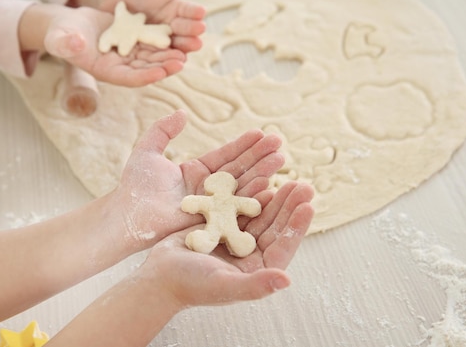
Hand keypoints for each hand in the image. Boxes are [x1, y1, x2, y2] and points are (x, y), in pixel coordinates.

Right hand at [41, 5, 185, 86]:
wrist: (69, 25)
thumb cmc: (60, 35)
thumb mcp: (60, 38)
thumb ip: (66, 43)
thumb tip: (75, 44)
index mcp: (105, 71)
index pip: (129, 78)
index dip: (145, 76)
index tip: (160, 72)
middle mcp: (119, 66)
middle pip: (145, 69)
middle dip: (163, 66)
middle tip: (181, 61)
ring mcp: (126, 55)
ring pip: (151, 57)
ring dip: (167, 55)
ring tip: (185, 51)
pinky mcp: (131, 41)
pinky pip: (149, 43)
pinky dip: (162, 41)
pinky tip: (177, 35)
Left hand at [75, 0, 205, 52]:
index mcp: (178, 9)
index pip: (190, 12)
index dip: (195, 13)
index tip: (200, 12)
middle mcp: (173, 27)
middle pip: (186, 33)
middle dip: (191, 34)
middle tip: (197, 35)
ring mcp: (161, 40)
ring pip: (175, 48)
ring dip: (181, 51)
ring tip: (185, 52)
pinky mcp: (147, 51)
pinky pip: (157, 58)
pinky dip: (162, 62)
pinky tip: (165, 65)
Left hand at [104, 110, 284, 250]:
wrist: (127, 215)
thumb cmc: (135, 186)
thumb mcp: (148, 151)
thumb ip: (163, 130)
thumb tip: (182, 113)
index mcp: (196, 172)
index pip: (225, 155)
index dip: (243, 144)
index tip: (262, 133)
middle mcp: (207, 189)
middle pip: (238, 169)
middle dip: (259, 156)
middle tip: (279, 143)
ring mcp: (211, 205)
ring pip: (241, 186)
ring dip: (261, 172)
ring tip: (280, 159)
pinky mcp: (212, 220)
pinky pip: (235, 206)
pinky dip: (251, 196)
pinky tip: (268, 184)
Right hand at [139, 181, 314, 308]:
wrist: (157, 276)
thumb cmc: (189, 285)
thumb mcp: (223, 284)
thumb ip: (255, 285)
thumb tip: (286, 281)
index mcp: (256, 271)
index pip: (282, 247)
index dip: (296, 226)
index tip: (308, 205)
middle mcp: (250, 256)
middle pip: (275, 228)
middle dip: (289, 207)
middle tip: (304, 185)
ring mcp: (236, 240)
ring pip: (260, 215)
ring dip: (275, 197)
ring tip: (289, 178)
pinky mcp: (221, 227)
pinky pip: (240, 207)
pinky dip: (251, 194)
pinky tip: (262, 180)